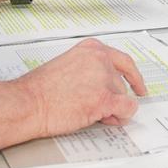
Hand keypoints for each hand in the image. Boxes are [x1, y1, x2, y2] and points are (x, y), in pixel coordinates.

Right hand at [16, 39, 147, 136]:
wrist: (29, 103)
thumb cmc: (41, 89)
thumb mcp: (68, 66)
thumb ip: (90, 70)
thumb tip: (104, 86)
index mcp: (91, 49)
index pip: (123, 60)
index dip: (133, 76)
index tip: (138, 84)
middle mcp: (100, 59)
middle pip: (121, 83)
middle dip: (113, 98)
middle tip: (102, 109)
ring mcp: (103, 78)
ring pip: (123, 98)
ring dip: (112, 109)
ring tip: (90, 113)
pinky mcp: (104, 99)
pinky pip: (126, 110)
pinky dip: (121, 116)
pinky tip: (108, 118)